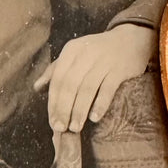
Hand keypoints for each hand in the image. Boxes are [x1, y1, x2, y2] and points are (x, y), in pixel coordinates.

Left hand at [33, 23, 155, 133]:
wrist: (131, 39)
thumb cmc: (97, 51)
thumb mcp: (75, 54)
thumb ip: (55, 70)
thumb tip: (36, 88)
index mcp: (71, 51)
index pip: (58, 79)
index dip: (53, 101)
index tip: (51, 121)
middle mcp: (85, 55)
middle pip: (70, 85)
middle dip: (64, 108)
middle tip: (61, 128)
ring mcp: (103, 62)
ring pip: (87, 89)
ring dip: (79, 110)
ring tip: (75, 127)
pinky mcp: (120, 70)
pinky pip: (108, 89)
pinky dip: (100, 104)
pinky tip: (94, 118)